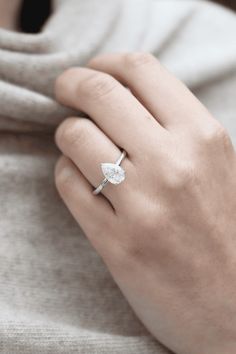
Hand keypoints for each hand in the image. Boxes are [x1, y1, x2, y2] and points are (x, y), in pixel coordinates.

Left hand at [54, 52, 235, 353]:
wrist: (235, 309)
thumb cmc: (226, 231)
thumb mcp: (216, 165)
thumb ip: (174, 127)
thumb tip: (122, 95)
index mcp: (204, 137)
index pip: (140, 70)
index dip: (106, 62)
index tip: (92, 70)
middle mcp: (173, 164)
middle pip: (99, 93)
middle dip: (72, 83)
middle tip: (66, 89)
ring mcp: (142, 205)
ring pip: (75, 137)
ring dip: (68, 134)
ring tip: (78, 144)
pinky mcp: (116, 243)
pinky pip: (69, 185)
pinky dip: (66, 174)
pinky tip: (80, 180)